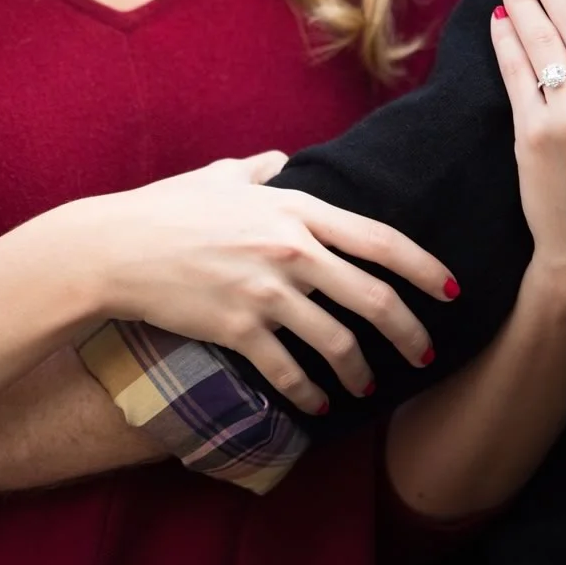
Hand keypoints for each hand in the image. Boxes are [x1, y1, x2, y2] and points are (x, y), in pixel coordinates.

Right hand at [59, 152, 455, 413]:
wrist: (114, 249)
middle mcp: (292, 250)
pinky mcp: (239, 329)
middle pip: (373, 298)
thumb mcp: (218, 177)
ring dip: (360, 370)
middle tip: (424, 354)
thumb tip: (279, 159)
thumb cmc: (165, 208)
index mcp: (295, 209)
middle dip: (409, 331)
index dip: (424, 268)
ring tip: (366, 385)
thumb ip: (258, 169)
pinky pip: (289, 371)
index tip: (451, 290)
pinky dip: (308, 393)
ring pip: (338, 342)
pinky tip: (318, 404)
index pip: (380, 240)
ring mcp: (267, 292)